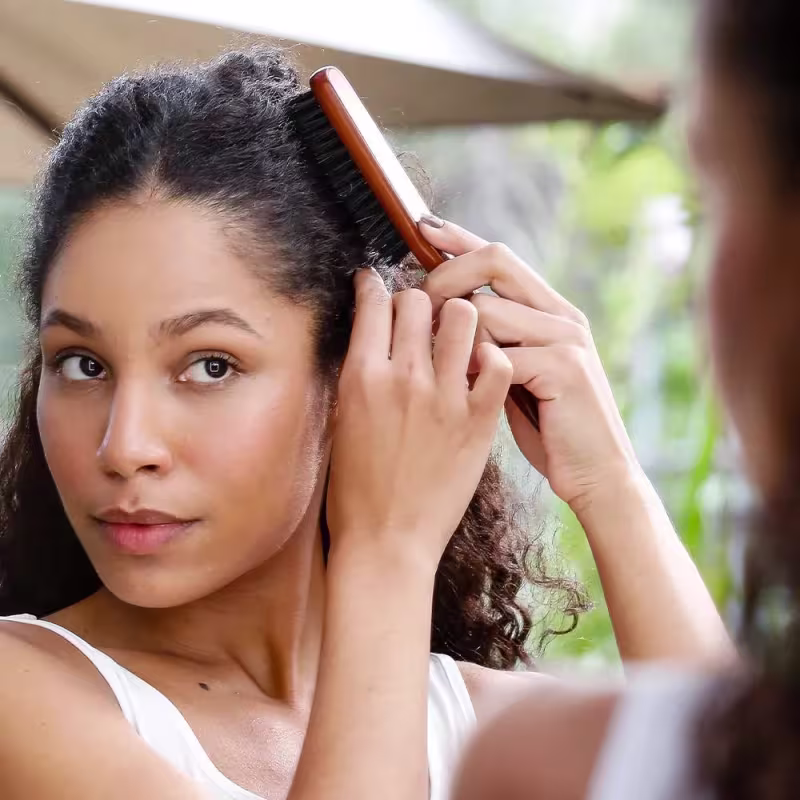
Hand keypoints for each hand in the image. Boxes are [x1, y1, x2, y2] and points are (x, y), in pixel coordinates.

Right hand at [325, 269, 512, 570]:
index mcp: (361, 376)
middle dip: (419, 298)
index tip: (381, 287)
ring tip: (456, 337)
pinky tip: (480, 369)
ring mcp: (444, 398)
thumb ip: (360, 374)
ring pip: (463, 316)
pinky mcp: (478, 421)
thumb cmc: (355, 488)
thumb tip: (371, 336)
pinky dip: (491, 356)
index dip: (378, 287)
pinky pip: (497, 363)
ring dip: (459, 318)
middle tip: (422, 316)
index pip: (375, 300)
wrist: (387, 542)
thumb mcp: (342, 422)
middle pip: (419, 299)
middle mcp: (403, 377)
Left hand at [419, 220, 639, 510]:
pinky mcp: (564, 369)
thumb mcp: (519, 375)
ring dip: (455, 339)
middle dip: (447, 275)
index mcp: (551, 312)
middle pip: (496, 259)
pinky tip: (472, 393)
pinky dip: (476, 372)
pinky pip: (498, 354)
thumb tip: (445, 316)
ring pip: (487, 311)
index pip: (499, 255)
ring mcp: (566, 339)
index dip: (460, 238)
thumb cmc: (550, 427)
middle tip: (420, 300)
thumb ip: (495, 342)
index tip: (422, 227)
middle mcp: (562, 316)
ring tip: (448, 370)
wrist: (597, 474)